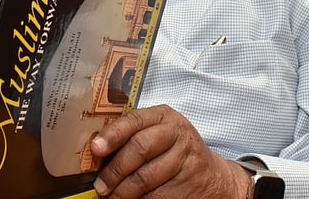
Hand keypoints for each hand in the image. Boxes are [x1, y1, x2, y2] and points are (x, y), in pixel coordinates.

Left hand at [90, 104, 251, 197]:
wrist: (212, 177)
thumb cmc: (174, 152)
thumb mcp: (158, 134)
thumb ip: (132, 136)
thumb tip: (96, 152)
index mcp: (164, 116)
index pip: (135, 120)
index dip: (113, 135)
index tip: (95, 149)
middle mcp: (177, 133)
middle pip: (139, 149)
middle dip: (114, 170)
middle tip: (100, 186)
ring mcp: (186, 158)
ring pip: (146, 177)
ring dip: (123, 192)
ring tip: (111, 197)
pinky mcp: (189, 183)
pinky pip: (156, 195)